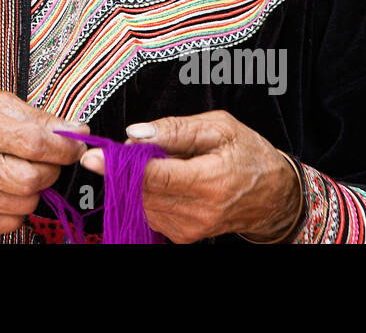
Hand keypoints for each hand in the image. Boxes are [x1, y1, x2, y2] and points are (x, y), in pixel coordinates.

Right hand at [0, 92, 88, 234]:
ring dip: (34, 189)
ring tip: (20, 171)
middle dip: (51, 170)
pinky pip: (11, 222)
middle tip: (46, 159)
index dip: (64, 146)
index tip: (76, 144)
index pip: (33, 142)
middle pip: (32, 179)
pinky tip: (5, 189)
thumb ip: (40, 118)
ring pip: (26, 203)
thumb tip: (79, 131)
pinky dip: (18, 208)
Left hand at [79, 109, 301, 242]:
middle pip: (143, 192)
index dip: (120, 166)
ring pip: (142, 202)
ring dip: (135, 180)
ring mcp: (190, 229)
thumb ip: (176, 129)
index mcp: (210, 181)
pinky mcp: (184, 236)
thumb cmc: (248, 153)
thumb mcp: (219, 127)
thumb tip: (135, 133)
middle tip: (118, 149)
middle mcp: (199, 212)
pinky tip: (162, 178)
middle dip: (122, 169)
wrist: (273, 196)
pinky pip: (150, 211)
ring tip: (154, 160)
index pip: (155, 177)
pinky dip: (147, 192)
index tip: (93, 155)